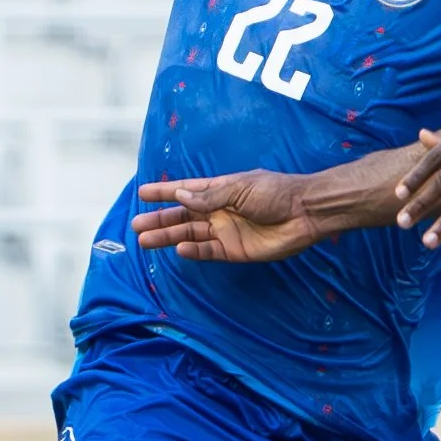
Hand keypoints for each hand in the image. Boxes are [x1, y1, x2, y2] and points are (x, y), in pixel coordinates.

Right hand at [133, 172, 315, 262]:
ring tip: (145, 241)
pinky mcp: (235, 250)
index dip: (164, 192)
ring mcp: (225, 231)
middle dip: (160, 220)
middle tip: (136, 226)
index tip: (142, 193)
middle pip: (182, 216)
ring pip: (190, 234)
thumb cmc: (275, 193)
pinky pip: (208, 251)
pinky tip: (178, 249)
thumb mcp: (240, 188)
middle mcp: (218, 210)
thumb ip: (209, 195)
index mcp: (219, 190)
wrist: (304, 213)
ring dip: (169, 237)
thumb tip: (180, 195)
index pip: (185, 191)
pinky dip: (193, 251)